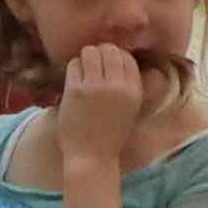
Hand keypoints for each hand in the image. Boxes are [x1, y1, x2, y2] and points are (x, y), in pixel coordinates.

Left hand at [51, 40, 152, 171]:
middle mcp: (117, 86)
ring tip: (83, 72)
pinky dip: (73, 69)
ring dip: (85, 58)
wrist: (92, 157)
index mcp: (134, 90)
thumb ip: (127, 84)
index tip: (107, 65)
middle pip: (109, 49)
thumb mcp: (130, 108)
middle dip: (99, 54)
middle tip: (92, 66)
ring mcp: (96, 87)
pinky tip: (73, 81)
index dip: (115, 57)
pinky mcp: (75, 90)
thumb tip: (118, 56)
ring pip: (90, 52)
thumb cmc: (110, 134)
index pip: (127, 57)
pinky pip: (74, 64)